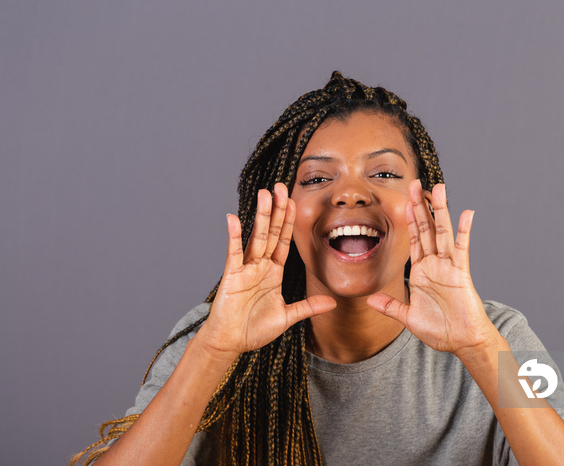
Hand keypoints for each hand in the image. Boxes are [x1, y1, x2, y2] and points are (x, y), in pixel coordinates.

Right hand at [197, 183, 335, 355]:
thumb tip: (333, 303)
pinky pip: (233, 253)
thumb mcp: (287, 316)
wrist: (231, 343)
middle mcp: (260, 266)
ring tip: (265, 194)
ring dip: (261, 216)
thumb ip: (308, 307)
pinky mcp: (232, 277)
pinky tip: (233, 218)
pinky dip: (233, 237)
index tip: (294, 201)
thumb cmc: (254, 329)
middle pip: (271, 233)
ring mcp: (245, 269)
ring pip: (256, 238)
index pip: (283, 241)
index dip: (289, 222)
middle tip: (281, 186)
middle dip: (277, 210)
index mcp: (273, 272)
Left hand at [367, 181, 498, 355]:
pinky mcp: (461, 273)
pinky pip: (461, 249)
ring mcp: (448, 266)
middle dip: (419, 206)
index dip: (410, 219)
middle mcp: (435, 264)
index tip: (405, 200)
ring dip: (440, 210)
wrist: (462, 343)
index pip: (414, 239)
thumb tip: (371, 300)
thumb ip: (391, 307)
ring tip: (438, 188)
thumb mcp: (409, 317)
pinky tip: (466, 213)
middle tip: (414, 183)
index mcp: (421, 272)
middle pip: (427, 229)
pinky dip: (464, 231)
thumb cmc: (440, 330)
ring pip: (442, 232)